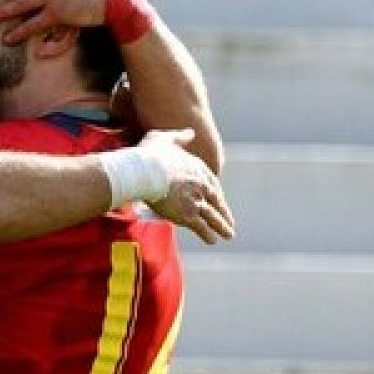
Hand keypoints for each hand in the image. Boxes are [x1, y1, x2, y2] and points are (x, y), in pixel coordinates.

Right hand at [139, 130, 236, 244]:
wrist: (144, 170)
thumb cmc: (149, 154)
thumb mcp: (164, 138)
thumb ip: (179, 137)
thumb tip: (190, 133)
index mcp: (197, 167)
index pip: (211, 182)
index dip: (215, 193)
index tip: (218, 199)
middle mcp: (201, 184)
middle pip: (216, 201)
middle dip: (224, 212)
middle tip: (229, 221)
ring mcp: (196, 200)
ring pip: (213, 216)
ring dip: (222, 226)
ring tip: (228, 234)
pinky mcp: (188, 214)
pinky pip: (201, 227)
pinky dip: (208, 234)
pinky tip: (212, 240)